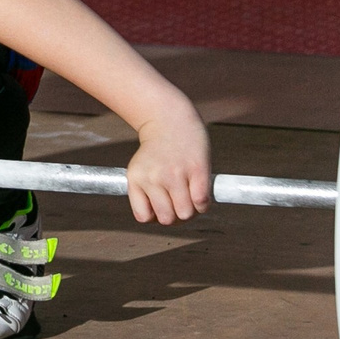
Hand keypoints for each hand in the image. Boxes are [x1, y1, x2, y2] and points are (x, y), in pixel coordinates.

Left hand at [124, 103, 212, 224]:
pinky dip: (203, 204)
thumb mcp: (141, 170)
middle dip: (176, 216)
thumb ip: (147, 194)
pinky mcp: (196, 169)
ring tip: (191, 198)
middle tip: (180, 202)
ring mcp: (174, 174)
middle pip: (167, 219)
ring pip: (185, 214)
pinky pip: (201, 202)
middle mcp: (153, 177)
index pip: (144, 217)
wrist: (170, 118)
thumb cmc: (157, 151)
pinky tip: (201, 192)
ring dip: (191, 211)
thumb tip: (167, 220)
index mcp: (136, 179)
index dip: (156, 216)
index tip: (162, 206)